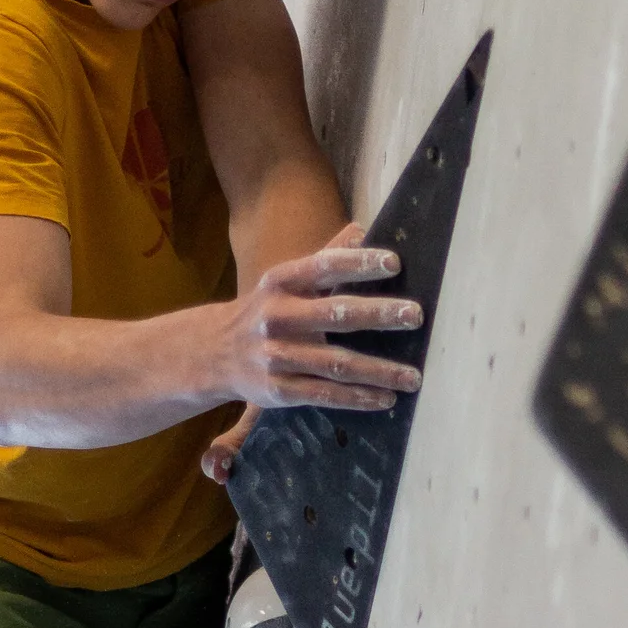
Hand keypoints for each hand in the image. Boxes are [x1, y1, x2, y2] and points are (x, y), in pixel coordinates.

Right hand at [204, 225, 421, 475]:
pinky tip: (385, 398)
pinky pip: (324, 394)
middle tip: (416, 315)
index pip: (323, 267)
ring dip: (379, 370)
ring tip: (413, 376)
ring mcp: (276, 356)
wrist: (212, 353)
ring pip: (335, 364)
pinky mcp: (277, 390)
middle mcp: (277, 317)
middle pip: (335, 315)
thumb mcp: (285, 281)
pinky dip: (357, 398)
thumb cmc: (264, 311)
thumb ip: (325, 257)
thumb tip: (363, 229)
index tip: (394, 263)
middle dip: (379, 315)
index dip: (358, 263)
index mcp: (281, 283)